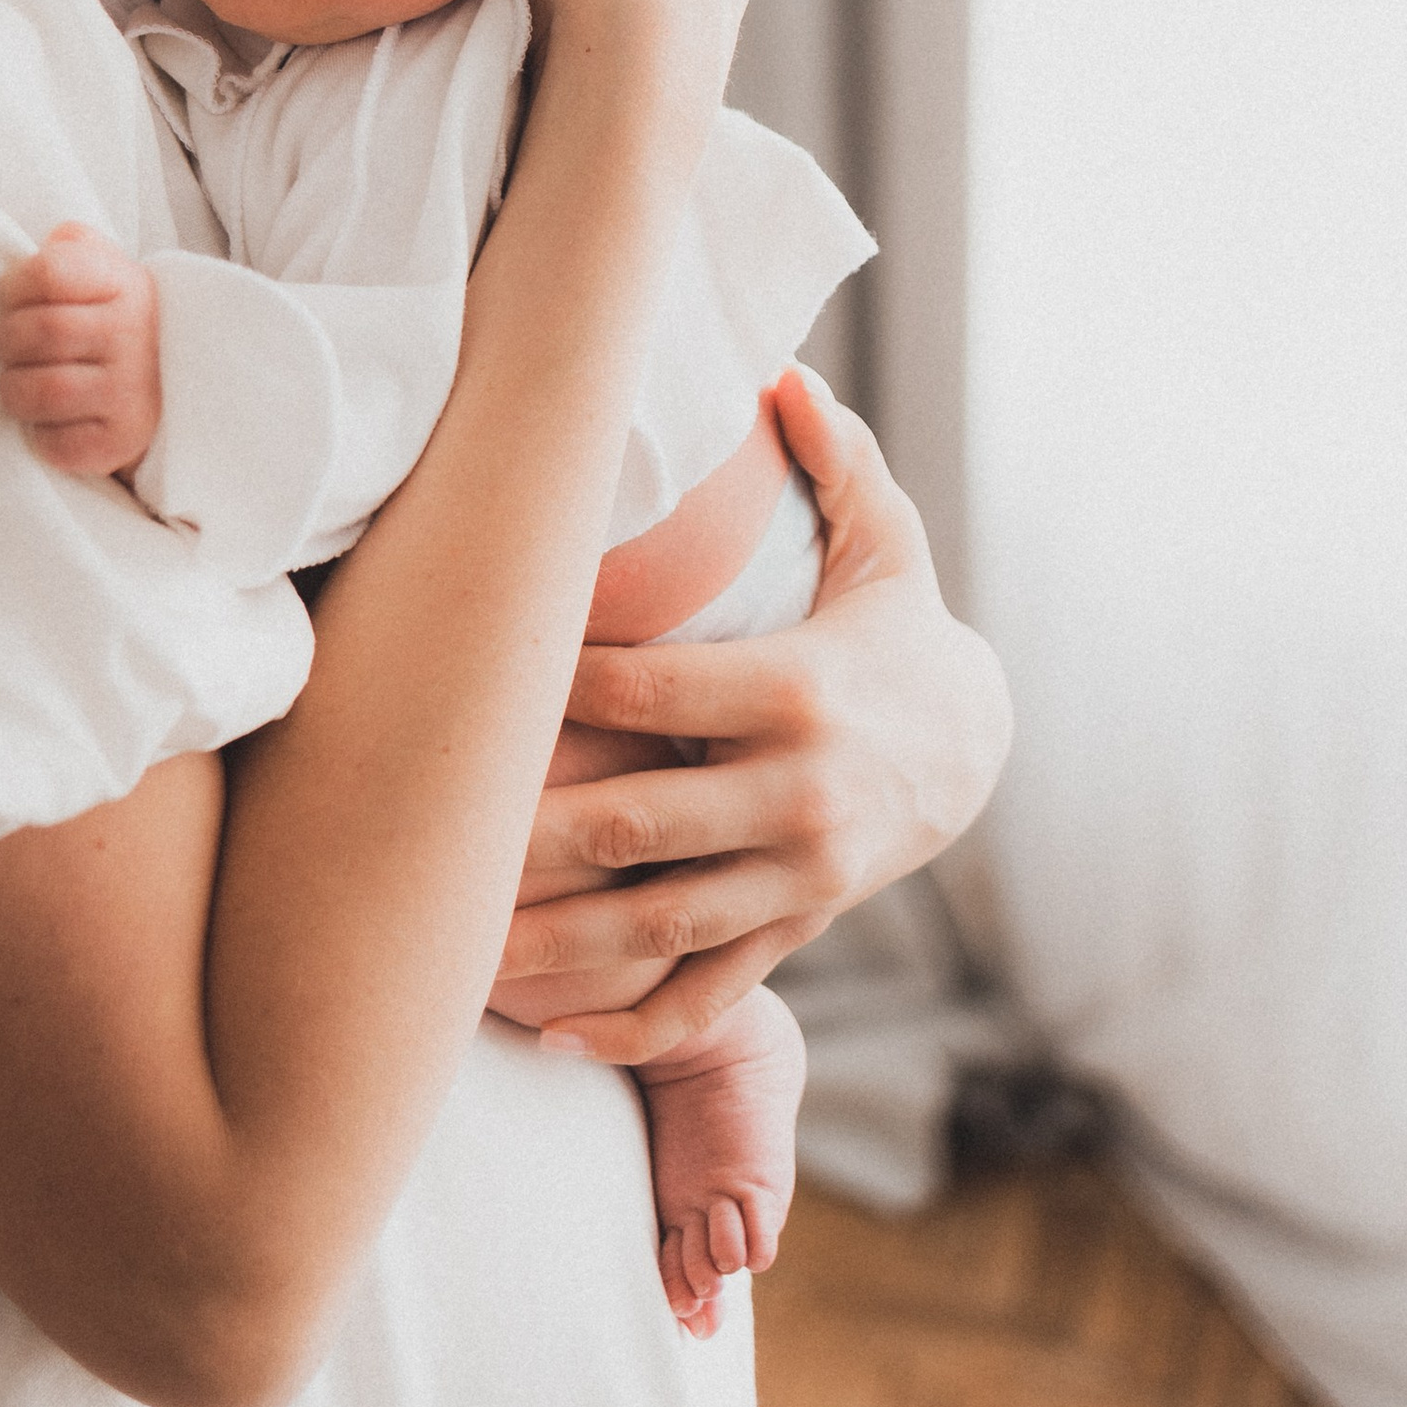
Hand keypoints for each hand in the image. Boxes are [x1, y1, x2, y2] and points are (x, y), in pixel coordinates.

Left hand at [0, 222, 162, 479]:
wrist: (171, 388)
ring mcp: (131, 392)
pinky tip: (50, 421)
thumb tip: (50, 242)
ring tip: (25, 383)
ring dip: (16, 390)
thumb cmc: (114, 322)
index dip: (16, 286)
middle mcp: (135, 335)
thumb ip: (73, 245)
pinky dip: (40, 437)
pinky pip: (56, 444)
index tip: (15, 299)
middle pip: (39, 332)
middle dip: (9, 341)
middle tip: (14, 348)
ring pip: (41, 391)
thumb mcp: (105, 271)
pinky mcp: (121, 441)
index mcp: (127, 284)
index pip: (50, 272)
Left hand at [488, 366, 1011, 1062]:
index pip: (655, 691)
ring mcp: (797, 880)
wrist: (982, 747)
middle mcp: (796, 798)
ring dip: (556, 946)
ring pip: (659, 926)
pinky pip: (709, 993)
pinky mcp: (797, 930)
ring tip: (457, 956)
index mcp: (799, 694)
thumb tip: (781, 371)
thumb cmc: (900, 626)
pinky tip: (553, 1036)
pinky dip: (633, 1026)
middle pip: (638, 823)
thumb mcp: (886, 538)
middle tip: (425, 835)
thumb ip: (832, 456)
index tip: (480, 671)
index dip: (564, 683)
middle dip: (527, 837)